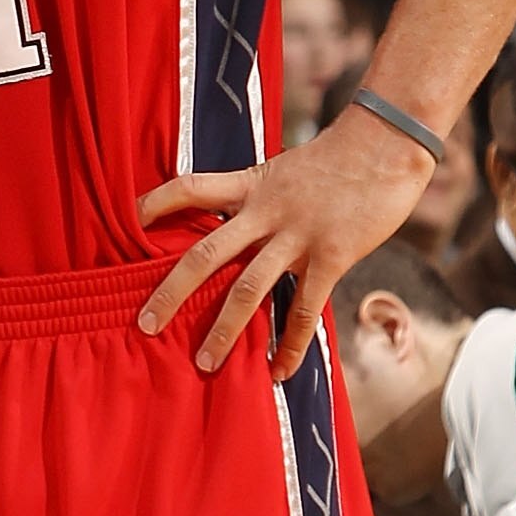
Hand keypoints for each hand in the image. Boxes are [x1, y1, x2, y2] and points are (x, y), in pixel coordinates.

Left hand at [137, 100, 433, 378]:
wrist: (388, 143)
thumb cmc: (340, 157)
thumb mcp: (286, 169)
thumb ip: (259, 197)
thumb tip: (237, 225)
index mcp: (251, 186)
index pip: (191, 188)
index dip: (157, 202)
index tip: (127, 222)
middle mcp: (266, 211)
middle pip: (206, 253)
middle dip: (172, 291)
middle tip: (144, 325)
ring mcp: (297, 235)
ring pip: (248, 289)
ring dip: (223, 330)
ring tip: (203, 364)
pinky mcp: (331, 255)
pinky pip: (304, 309)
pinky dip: (290, 345)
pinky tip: (278, 372)